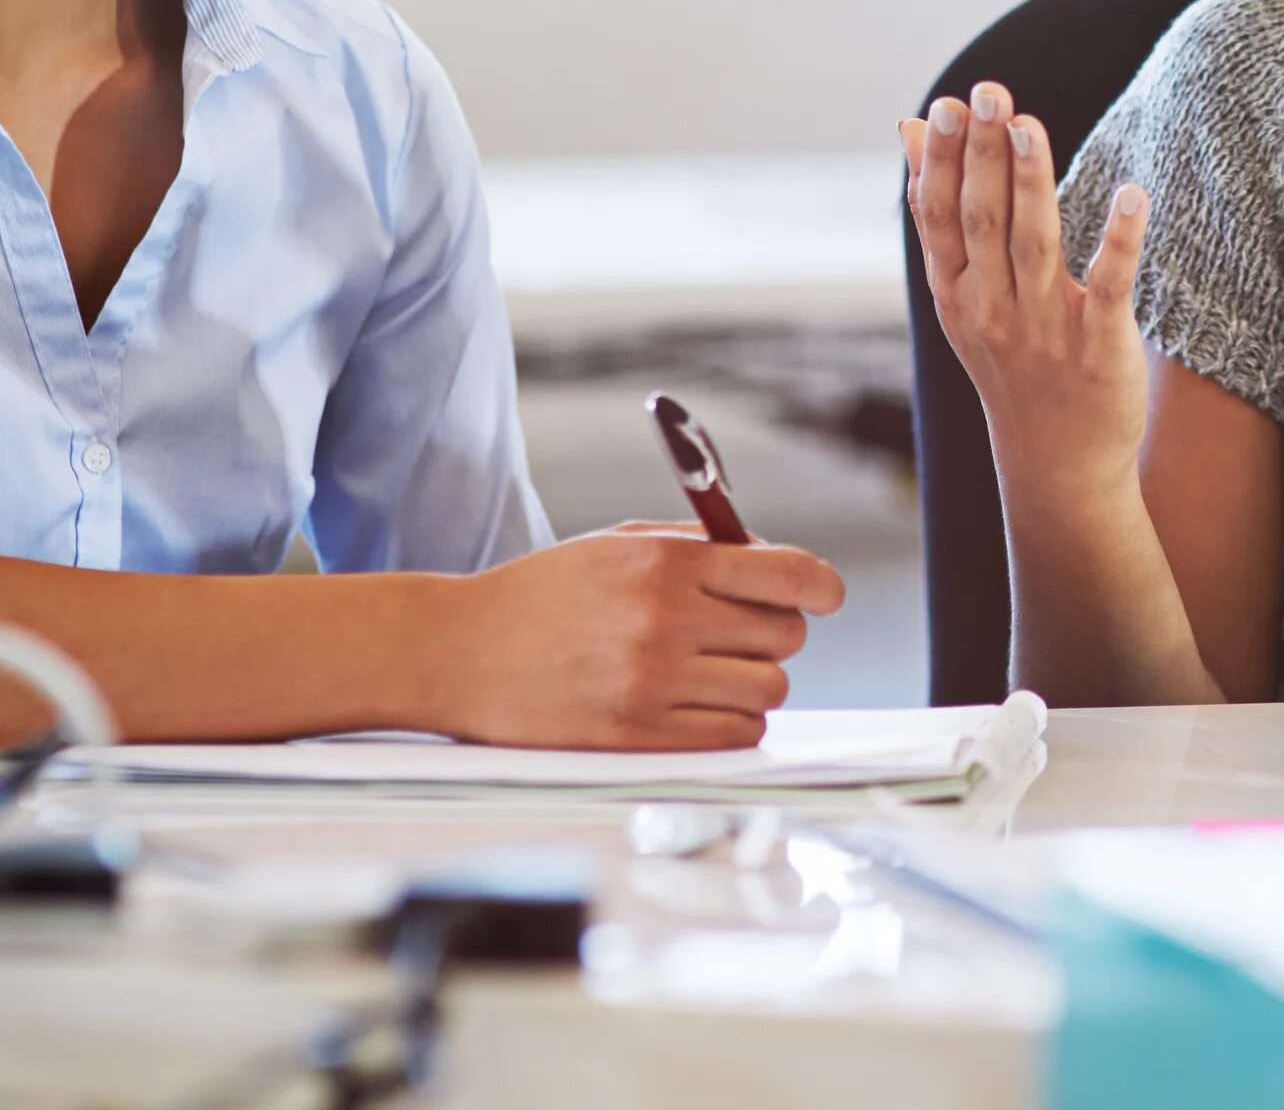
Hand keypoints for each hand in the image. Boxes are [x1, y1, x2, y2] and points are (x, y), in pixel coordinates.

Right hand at [430, 527, 845, 750]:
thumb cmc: (540, 595)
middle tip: (736, 634)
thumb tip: (774, 563)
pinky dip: (730, 723)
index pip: (787, 574)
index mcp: (665, 562)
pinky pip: (734, 737)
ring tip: (708, 673)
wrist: (458, 651)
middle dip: (773, 632)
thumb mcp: (616, 544)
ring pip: (768, 690)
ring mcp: (653, 683)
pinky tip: (697, 707)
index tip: (825, 595)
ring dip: (750, 682)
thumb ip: (696, 546)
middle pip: (785, 635)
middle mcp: (666, 620)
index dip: (819, 586)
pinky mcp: (639, 738)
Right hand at [902, 84, 1152, 507]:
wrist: (1058, 463)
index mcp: (956, 292)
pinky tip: (1132, 194)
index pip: (939, 217)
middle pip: (982, 220)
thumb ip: (940, 211)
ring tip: (1028, 124)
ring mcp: (1044, 328)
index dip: (938, 162)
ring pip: (1033, 243)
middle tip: (986, 92)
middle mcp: (992, 307)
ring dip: (1030, 182)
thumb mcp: (961, 293)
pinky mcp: (1099, 346)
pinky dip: (1119, 240)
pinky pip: (1109, 285)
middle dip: (981, 155)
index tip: (942, 105)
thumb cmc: (1011, 360)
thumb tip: (906, 128)